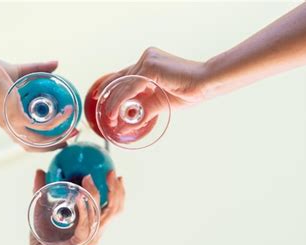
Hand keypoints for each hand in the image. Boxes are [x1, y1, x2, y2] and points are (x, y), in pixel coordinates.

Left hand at [0, 59, 77, 151]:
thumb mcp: (20, 73)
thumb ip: (38, 69)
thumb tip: (56, 63)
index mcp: (10, 122)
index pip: (28, 140)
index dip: (45, 143)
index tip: (61, 139)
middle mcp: (11, 127)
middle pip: (35, 146)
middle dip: (55, 144)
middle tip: (71, 136)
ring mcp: (13, 125)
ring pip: (41, 139)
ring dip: (60, 136)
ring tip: (73, 127)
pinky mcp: (16, 118)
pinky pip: (42, 125)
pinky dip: (56, 122)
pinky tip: (65, 114)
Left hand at [28, 169, 124, 244]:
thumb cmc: (44, 240)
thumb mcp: (45, 211)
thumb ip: (43, 191)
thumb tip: (40, 170)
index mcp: (94, 226)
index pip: (115, 209)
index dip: (119, 192)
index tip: (116, 176)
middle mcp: (96, 232)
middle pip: (115, 210)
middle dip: (116, 189)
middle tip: (111, 173)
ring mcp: (90, 238)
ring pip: (103, 214)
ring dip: (97, 193)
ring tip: (89, 178)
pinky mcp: (80, 243)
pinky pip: (86, 223)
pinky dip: (84, 208)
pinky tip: (78, 196)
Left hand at [93, 47, 207, 138]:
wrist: (206, 84)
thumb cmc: (188, 92)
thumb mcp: (159, 104)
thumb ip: (143, 110)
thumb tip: (127, 125)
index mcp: (149, 63)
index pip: (124, 75)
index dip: (110, 86)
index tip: (99, 96)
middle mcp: (146, 58)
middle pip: (120, 79)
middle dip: (108, 97)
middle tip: (103, 113)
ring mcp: (147, 60)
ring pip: (123, 84)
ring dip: (113, 103)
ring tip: (110, 118)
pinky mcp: (149, 67)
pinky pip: (129, 87)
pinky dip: (120, 101)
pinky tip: (115, 112)